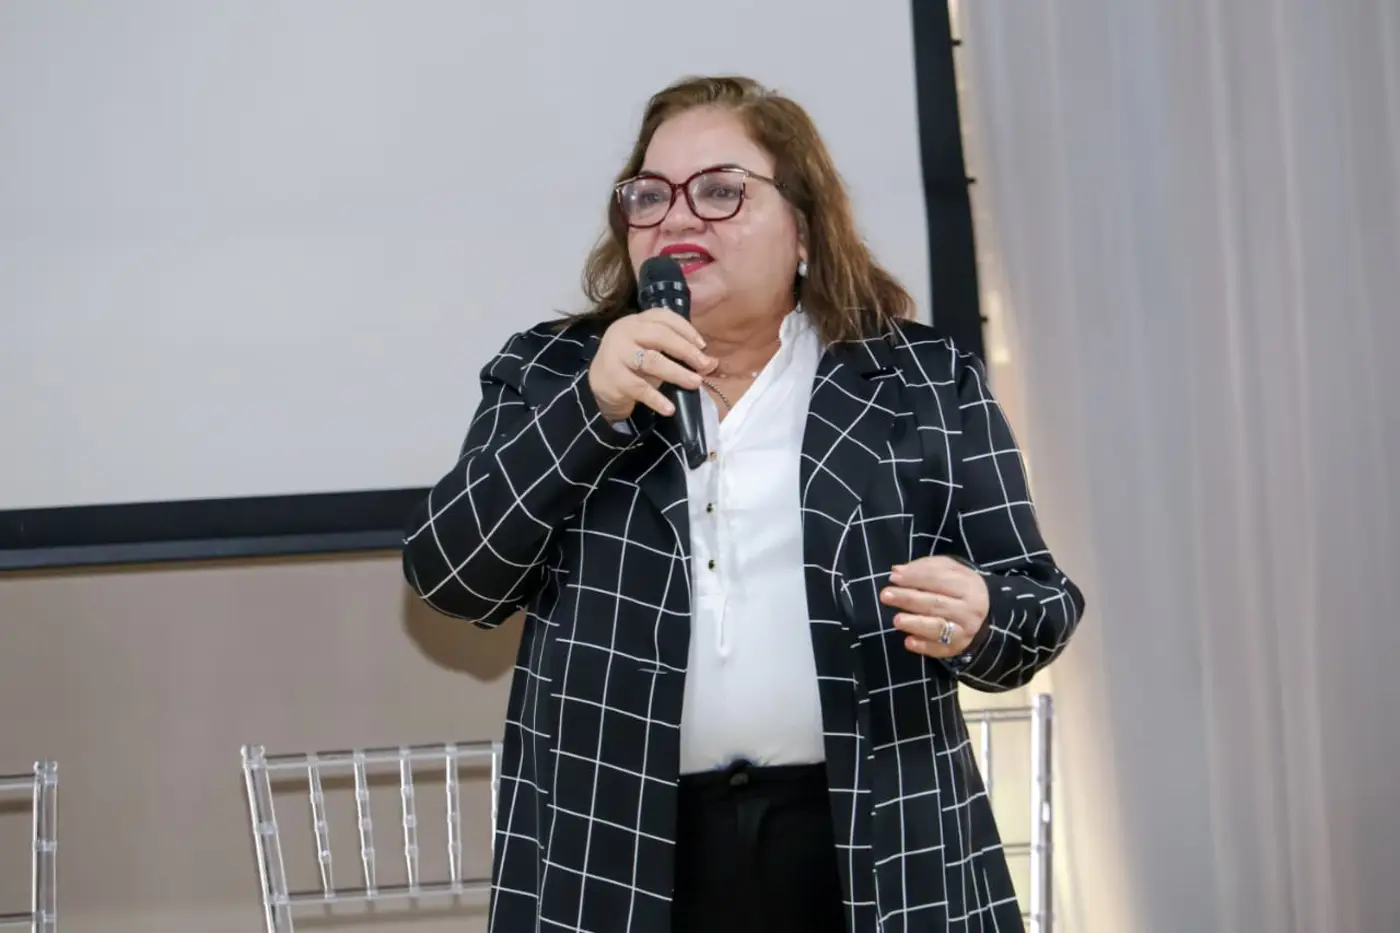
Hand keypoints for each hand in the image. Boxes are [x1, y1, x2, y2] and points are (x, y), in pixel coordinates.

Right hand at [588, 309, 716, 422]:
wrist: (599, 383)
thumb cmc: (632, 364)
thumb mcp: (652, 351)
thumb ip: (678, 353)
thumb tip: (713, 363)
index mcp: (636, 321)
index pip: (663, 317)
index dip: (685, 329)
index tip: (703, 345)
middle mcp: (625, 332)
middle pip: (660, 335)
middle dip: (686, 350)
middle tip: (705, 365)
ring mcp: (617, 354)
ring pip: (651, 360)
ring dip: (676, 372)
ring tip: (695, 383)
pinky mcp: (613, 377)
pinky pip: (639, 388)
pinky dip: (656, 399)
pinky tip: (670, 408)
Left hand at [880, 556, 989, 658]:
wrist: (984, 614)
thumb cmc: (957, 587)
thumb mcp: (949, 570)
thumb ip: (924, 568)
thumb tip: (897, 571)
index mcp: (968, 586)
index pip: (939, 579)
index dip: (915, 577)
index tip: (893, 577)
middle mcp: (969, 610)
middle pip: (936, 603)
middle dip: (908, 599)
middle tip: (886, 595)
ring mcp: (964, 631)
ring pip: (938, 627)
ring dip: (915, 624)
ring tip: (896, 620)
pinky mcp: (956, 648)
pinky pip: (939, 649)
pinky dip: (923, 646)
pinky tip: (908, 641)